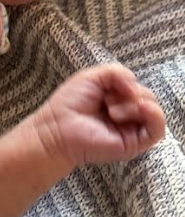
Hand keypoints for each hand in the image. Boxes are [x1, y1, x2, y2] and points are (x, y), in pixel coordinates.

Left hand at [31, 63, 165, 169]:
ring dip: (136, 103)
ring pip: (154, 111)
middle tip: (106, 101)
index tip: (106, 88)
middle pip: (148, 97)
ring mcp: (132, 130)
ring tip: (112, 110)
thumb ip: (119, 73)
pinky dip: (153, 115)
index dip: (127, 82)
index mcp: (118, 100)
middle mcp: (127, 115)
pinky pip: (158, 129)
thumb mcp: (95, 76)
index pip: (138, 86)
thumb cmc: (71, 102)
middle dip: (130, 93)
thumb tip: (136, 87)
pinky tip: (137, 109)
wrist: (58, 128)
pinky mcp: (134, 143)